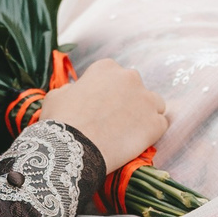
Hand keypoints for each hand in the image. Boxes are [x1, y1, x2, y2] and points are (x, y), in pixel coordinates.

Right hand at [36, 59, 167, 170]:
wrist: (74, 149)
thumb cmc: (61, 121)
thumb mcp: (56, 96)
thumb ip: (71, 90)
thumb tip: (74, 92)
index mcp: (106, 68)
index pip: (113, 75)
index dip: (106, 91)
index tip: (99, 106)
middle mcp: (130, 77)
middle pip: (135, 87)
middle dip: (128, 100)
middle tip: (115, 120)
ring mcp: (146, 100)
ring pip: (154, 103)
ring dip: (145, 113)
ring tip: (130, 131)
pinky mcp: (155, 124)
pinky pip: (160, 125)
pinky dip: (152, 132)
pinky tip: (138, 142)